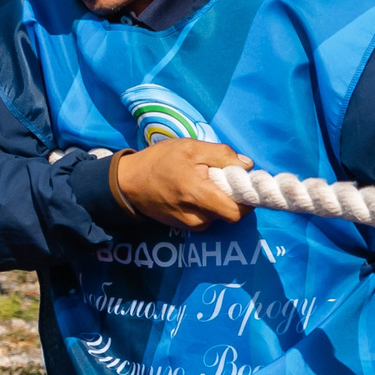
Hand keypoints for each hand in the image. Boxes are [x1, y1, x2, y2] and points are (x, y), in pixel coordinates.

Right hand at [112, 138, 250, 230]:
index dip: (247, 201)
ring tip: (203, 184)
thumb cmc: (159, 161)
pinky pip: (204, 218)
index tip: (244, 185)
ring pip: (216, 216)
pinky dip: (205, 206)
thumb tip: (247, 165)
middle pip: (229, 214)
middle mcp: (195, 216)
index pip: (236, 212)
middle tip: (221, 180)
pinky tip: (192, 192)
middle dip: (231, 198)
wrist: (127, 183)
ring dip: (216, 202)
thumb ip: (221, 154)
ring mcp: (187, 224)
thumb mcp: (190, 147)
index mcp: (198, 195)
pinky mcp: (181, 226)